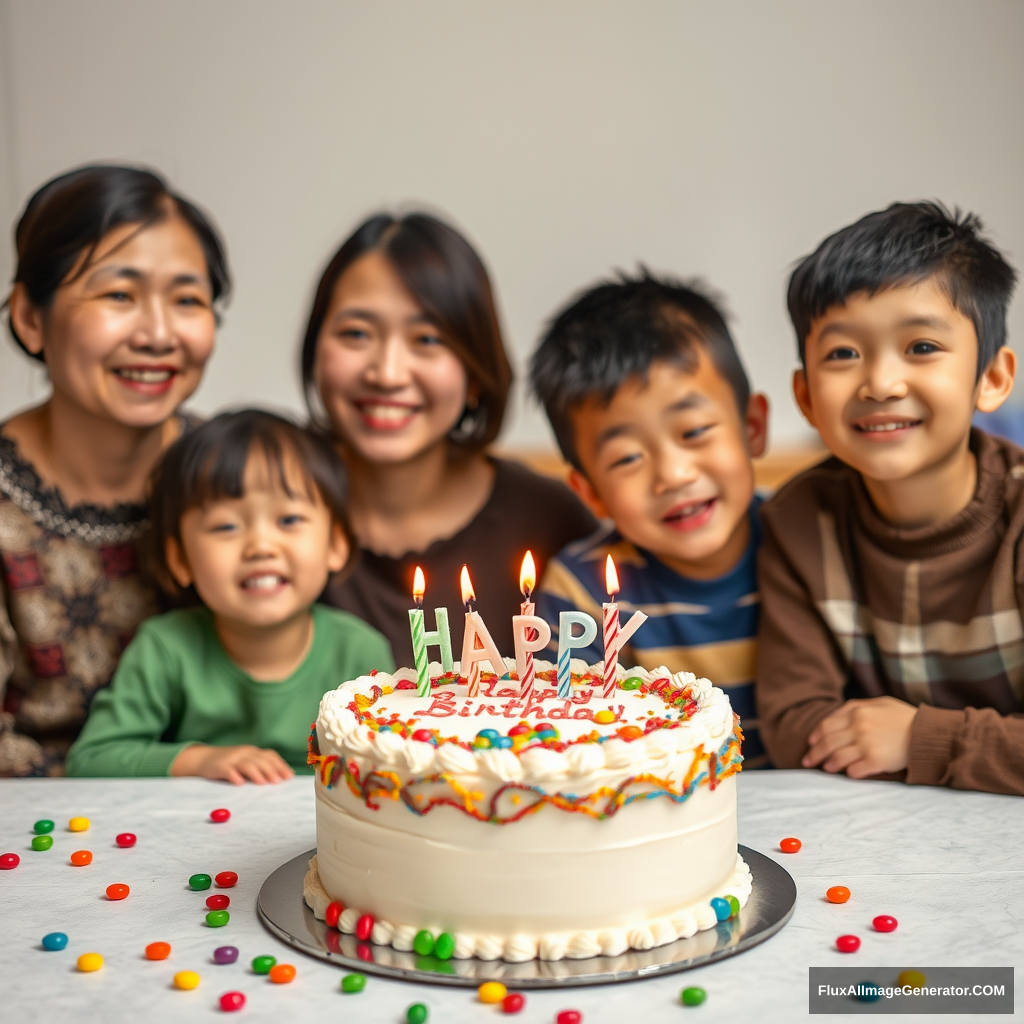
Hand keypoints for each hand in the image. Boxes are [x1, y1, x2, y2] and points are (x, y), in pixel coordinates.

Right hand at [171, 744, 294, 784]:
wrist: (203, 759)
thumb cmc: (230, 763)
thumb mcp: (246, 761)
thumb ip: (259, 767)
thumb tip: (279, 778)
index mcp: (252, 751)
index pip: (270, 756)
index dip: (280, 765)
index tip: (289, 776)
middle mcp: (244, 753)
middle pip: (260, 760)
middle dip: (270, 770)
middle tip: (278, 782)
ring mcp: (231, 759)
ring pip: (246, 764)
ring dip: (256, 773)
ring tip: (263, 783)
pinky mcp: (219, 766)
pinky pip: (228, 770)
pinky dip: (234, 776)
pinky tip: (240, 783)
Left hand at [802, 697, 916, 777]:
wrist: (929, 734)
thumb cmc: (904, 718)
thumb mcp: (879, 703)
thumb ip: (856, 707)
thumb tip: (835, 716)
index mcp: (857, 712)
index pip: (826, 725)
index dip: (816, 736)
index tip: (811, 744)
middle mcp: (858, 728)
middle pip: (828, 743)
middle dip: (814, 754)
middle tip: (807, 762)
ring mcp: (866, 745)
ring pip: (837, 758)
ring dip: (829, 765)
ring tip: (826, 769)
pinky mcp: (876, 761)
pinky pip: (854, 770)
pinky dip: (848, 773)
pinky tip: (847, 774)